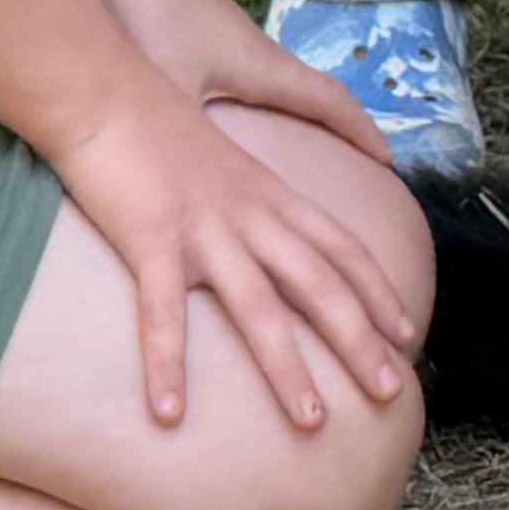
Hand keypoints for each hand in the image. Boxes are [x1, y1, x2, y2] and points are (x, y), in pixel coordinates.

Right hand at [48, 80, 423, 432]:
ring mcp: (203, 229)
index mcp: (268, 193)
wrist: (100, 85)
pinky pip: (163, 313)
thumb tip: (260, 232)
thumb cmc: (152, 121)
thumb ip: (247, 194)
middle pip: (319, 284)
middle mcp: (249, 214)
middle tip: (392, 391)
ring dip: (288, 368)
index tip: (407, 332)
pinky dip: (167, 364)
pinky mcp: (151, 239)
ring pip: (259, 308)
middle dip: (360, 340)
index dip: (378, 290)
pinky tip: (169, 414)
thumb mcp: (220, 156)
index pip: (341, 246)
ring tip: (312, 423)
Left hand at [102, 0, 397, 172]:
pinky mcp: (200, 35)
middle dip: (341, 128)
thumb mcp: (171, 91)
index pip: (330, 103)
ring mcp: (228, 40)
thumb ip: (191, 147)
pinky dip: (264, 105)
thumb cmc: (145, 17)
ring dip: (302, 115)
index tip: (390, 164)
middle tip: (359, 167)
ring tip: (307, 153)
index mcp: (262, 69)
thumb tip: (205, 200)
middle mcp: (256, 52)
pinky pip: (250, 79)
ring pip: (281, 84)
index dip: (362, 134)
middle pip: (314, 92)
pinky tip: (237, 123)